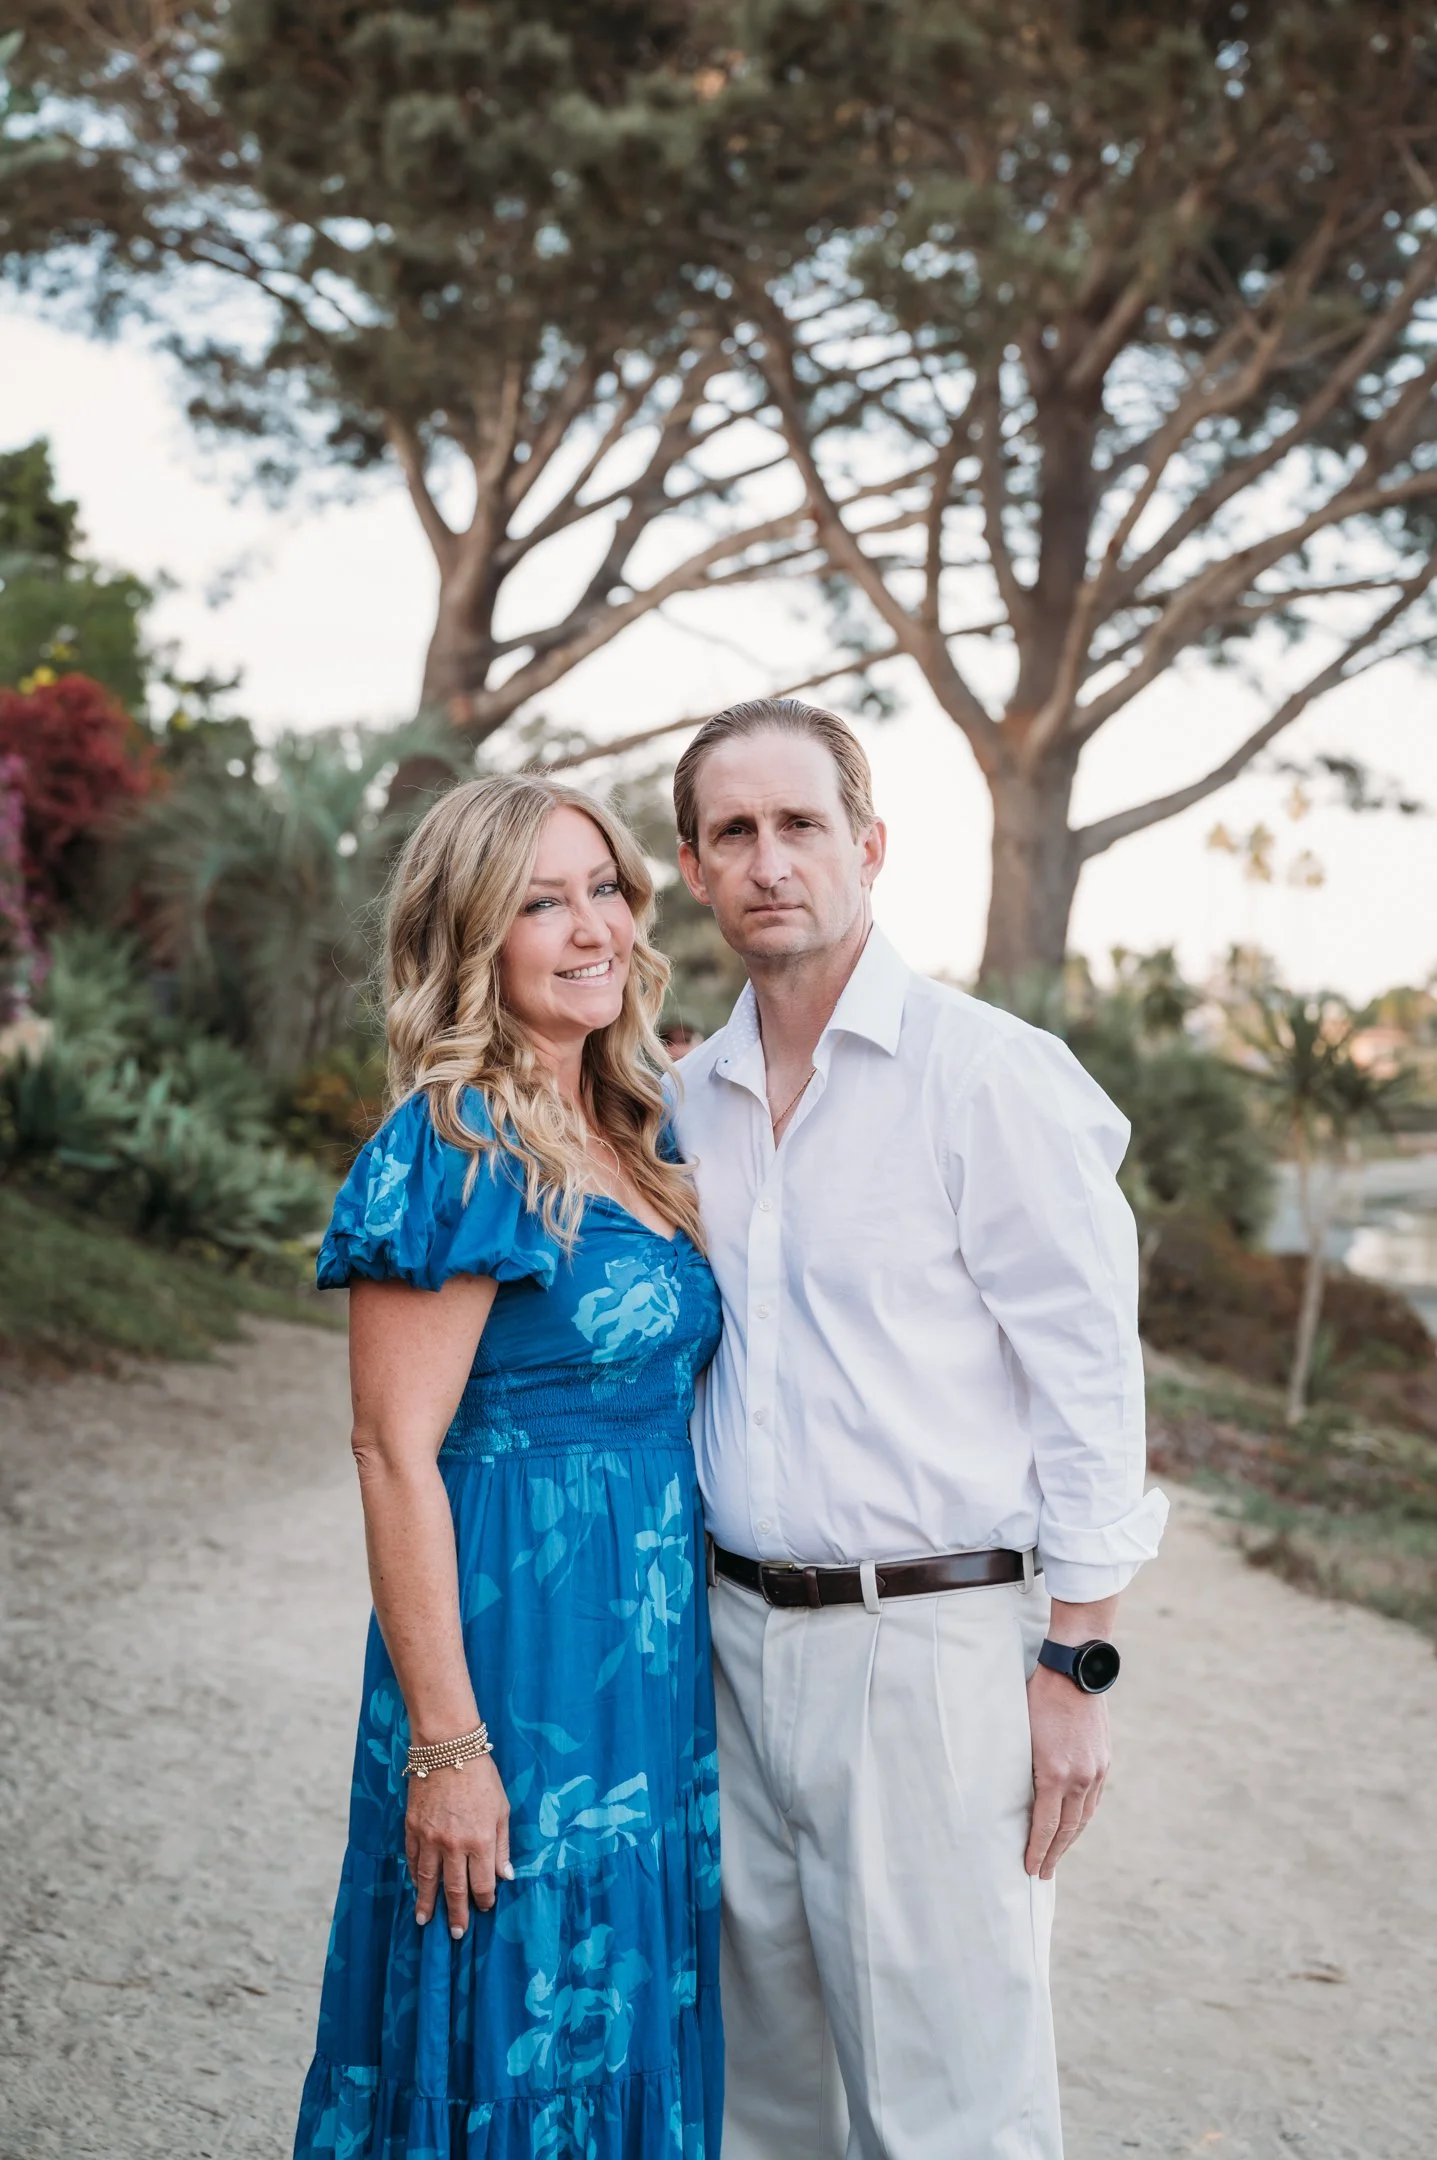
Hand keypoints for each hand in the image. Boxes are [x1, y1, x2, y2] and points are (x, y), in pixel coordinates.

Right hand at [406, 1755, 512, 1935]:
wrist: (446, 1748)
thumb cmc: (481, 1775)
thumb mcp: (502, 1808)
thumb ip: (502, 1845)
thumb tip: (506, 1875)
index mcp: (480, 1841)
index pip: (482, 1883)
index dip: (484, 1900)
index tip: (484, 1908)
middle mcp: (454, 1846)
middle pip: (454, 1889)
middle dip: (455, 1914)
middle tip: (455, 1934)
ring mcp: (430, 1838)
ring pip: (428, 1880)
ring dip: (427, 1903)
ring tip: (424, 1921)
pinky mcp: (412, 1828)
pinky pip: (413, 1859)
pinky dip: (414, 1875)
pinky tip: (416, 1886)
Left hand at [1024, 1664, 1108, 1879]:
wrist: (1074, 1671)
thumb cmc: (1037, 1698)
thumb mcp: (1020, 1735)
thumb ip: (1022, 1769)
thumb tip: (1014, 1796)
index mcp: (1055, 1774)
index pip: (1045, 1826)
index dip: (1037, 1851)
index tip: (1030, 1869)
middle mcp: (1079, 1778)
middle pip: (1067, 1829)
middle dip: (1054, 1854)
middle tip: (1043, 1874)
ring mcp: (1095, 1771)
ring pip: (1083, 1817)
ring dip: (1070, 1839)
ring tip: (1057, 1854)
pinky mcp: (1103, 1761)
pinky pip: (1093, 1800)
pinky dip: (1082, 1817)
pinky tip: (1074, 1825)